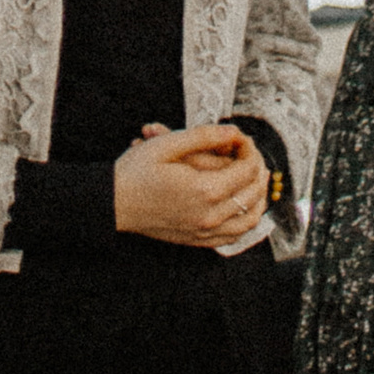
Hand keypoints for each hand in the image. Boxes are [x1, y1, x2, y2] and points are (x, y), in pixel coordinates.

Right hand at [114, 121, 269, 247]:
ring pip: (249, 219)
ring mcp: (205, 231)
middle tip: (251, 153)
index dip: (249, 149)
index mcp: (205, 190)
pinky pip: (234, 235)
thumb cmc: (137, 172)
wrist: (115, 203)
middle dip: (258, 170)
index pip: (246, 170)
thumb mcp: (167, 144)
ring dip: (258, 197)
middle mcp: (210, 215)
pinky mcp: (199, 240)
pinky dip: (246, 220)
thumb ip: (204, 137)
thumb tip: (233, 132)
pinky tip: (243, 206)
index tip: (241, 138)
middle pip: (252, 194)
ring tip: (257, 179)